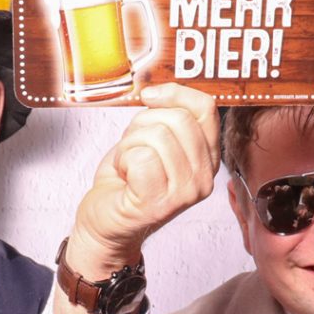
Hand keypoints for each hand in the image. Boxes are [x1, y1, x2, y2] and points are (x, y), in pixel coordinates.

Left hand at [64, 81, 220, 278]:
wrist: (105, 223)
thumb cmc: (127, 182)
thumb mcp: (154, 140)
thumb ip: (168, 117)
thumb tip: (160, 91)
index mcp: (208, 159)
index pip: (205, 108)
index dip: (174, 93)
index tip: (149, 97)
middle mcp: (204, 178)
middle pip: (179, 119)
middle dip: (144, 124)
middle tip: (133, 147)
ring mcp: (185, 193)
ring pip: (158, 135)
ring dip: (130, 144)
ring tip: (129, 164)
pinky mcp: (160, 203)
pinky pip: (142, 157)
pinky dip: (124, 159)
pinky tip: (125, 177)